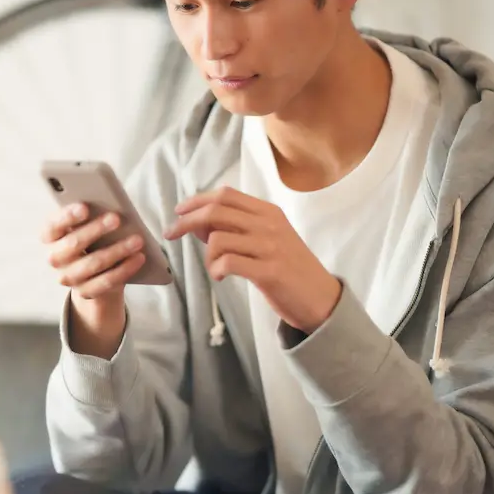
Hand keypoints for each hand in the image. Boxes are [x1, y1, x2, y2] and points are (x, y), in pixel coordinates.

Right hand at [43, 203, 144, 358]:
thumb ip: (88, 215)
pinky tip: (139, 258)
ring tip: (137, 239)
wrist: (88, 270)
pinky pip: (107, 281)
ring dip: (117, 250)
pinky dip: (125, 269)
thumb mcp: (82, 224)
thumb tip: (108, 206)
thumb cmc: (87, 236)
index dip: (68, 216)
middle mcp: (54, 258)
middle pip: (74, 244)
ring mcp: (68, 277)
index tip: (85, 207)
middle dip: (97, 230)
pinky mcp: (85, 291)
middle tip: (116, 218)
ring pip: (94, 263)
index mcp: (49, 236)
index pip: (54, 225)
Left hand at [163, 187, 342, 332]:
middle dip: (186, 221)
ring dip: (206, 255)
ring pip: (218, 238)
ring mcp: (270, 247)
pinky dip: (215, 270)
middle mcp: (269, 224)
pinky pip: (227, 263)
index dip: (197, 200)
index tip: (178, 212)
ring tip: (215, 267)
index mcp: (268, 212)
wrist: (321, 298)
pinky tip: (221, 277)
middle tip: (171, 234)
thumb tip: (199, 224)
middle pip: (216, 211)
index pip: (225, 195)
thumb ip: (238, 228)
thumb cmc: (290, 268)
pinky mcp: (269, 272)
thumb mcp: (268, 239)